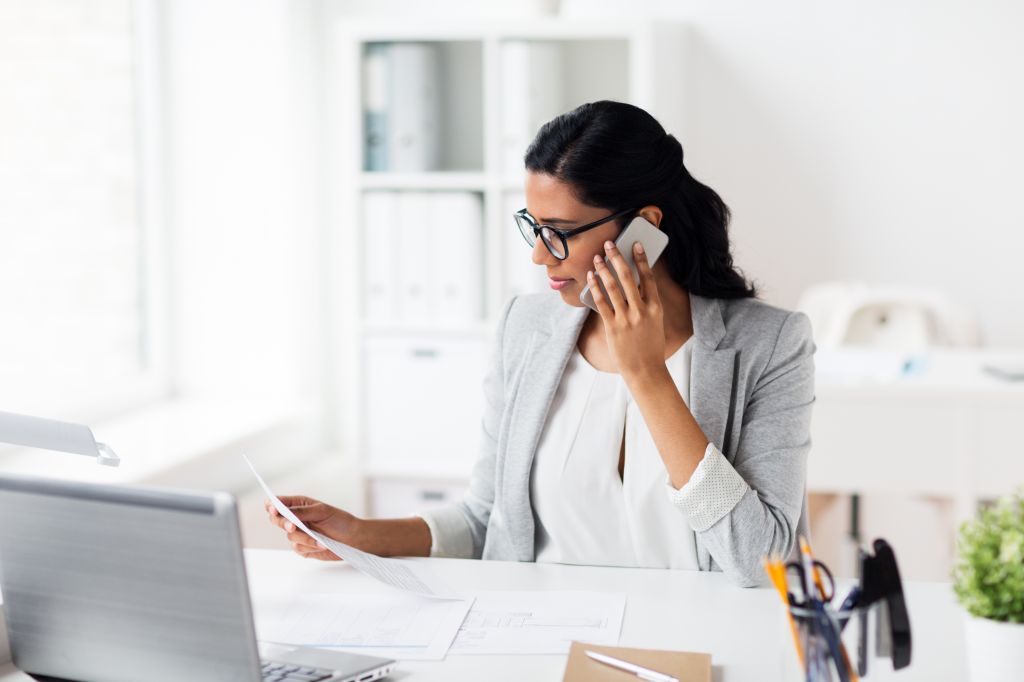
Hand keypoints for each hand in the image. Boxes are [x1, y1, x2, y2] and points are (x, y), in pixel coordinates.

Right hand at [265, 495, 361, 560]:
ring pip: (289, 536)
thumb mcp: (322, 511)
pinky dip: (310, 546)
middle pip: (277, 520)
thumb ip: (302, 512)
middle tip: (292, 526)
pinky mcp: (302, 547)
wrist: (352, 539)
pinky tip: (322, 545)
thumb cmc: (339, 521)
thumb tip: (286, 512)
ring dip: (305, 538)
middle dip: (284, 523)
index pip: (279, 503)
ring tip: (320, 539)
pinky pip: (298, 548)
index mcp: (299, 505)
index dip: (272, 505)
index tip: (274, 509)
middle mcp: (296, 519)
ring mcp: (298, 533)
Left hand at [587, 239, 665, 379]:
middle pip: (628, 278)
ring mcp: (626, 319)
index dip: (641, 259)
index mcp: (656, 308)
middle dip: (617, 258)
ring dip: (604, 270)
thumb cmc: (651, 346)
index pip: (648, 278)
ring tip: (597, 258)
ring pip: (613, 288)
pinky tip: (591, 278)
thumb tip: (636, 283)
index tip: (635, 245)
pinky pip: (602, 303)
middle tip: (610, 244)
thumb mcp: (656, 322)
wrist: (646, 370)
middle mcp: (641, 311)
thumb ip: (647, 303)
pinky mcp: (613, 327)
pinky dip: (596, 288)